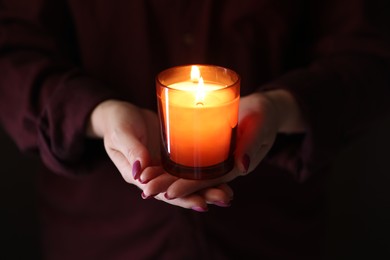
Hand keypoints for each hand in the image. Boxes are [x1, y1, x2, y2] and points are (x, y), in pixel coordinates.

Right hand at [86, 99, 232, 210]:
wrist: (122, 113)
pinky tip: (222, 172)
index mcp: (139, 175)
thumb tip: (140, 171)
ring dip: (208, 186)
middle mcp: (155, 175)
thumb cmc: (117, 123)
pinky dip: (205, 170)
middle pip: (180, 190)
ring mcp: (165, 166)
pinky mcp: (174, 154)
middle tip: (226, 199)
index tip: (202, 204)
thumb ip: (131, 150)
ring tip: (229, 193)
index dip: (182, 199)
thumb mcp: (121, 134)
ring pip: (188, 180)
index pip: (163, 192)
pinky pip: (190, 165)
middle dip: (203, 195)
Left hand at [141, 89, 305, 198]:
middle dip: (170, 186)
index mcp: (234, 168)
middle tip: (147, 191)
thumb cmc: (265, 116)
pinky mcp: (205, 146)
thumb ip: (251, 144)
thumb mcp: (260, 127)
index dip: (190, 188)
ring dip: (166, 176)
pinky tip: (153, 161)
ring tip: (143, 180)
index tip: (169, 194)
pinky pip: (187, 155)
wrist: (263, 107)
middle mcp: (219, 167)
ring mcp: (211, 158)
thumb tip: (241, 167)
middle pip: (192, 180)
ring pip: (186, 170)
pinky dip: (171, 160)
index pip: (208, 182)